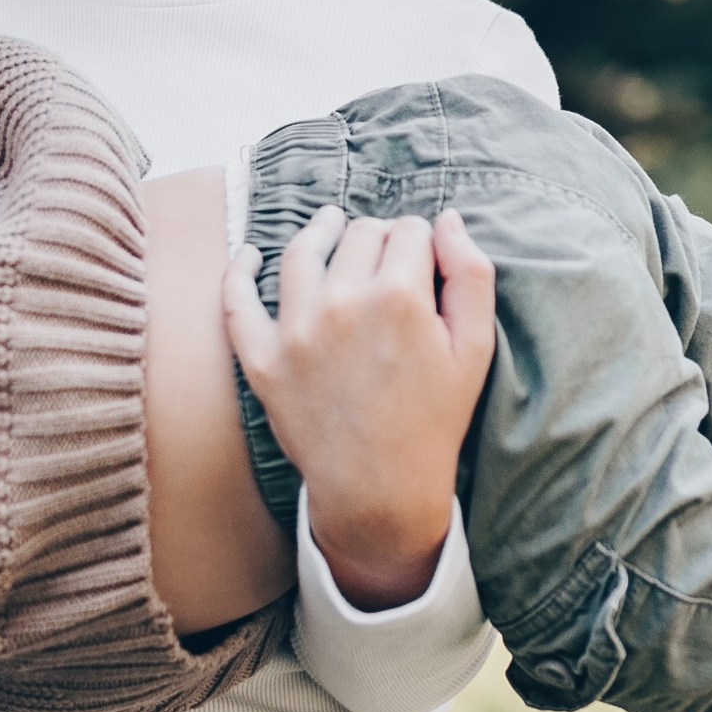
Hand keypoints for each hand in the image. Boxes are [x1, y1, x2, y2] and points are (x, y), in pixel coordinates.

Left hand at [223, 207, 495, 609]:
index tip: (423, 260)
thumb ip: (470, 275)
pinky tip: (250, 255)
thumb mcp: (474, 349)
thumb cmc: (435, 421)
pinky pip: (237, 302)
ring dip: (319, 231)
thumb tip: (446, 220)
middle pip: (360, 235)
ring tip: (328, 224)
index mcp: (399, 296)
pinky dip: (239, 271)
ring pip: (303, 251)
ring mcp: (295, 330)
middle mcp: (341, 302)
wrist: (381, 491)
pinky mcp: (262, 359)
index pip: (409, 231)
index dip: (421, 240)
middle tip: (386, 258)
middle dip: (379, 237)